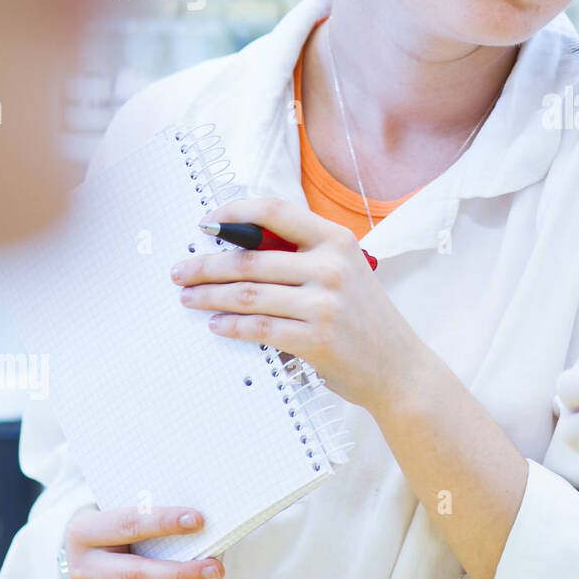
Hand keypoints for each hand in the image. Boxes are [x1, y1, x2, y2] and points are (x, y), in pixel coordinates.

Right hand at [63, 506, 222, 578]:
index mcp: (85, 531)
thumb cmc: (116, 523)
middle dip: (182, 573)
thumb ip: (150, 511)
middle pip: (136, 575)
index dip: (164, 522)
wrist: (85, 549)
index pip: (129, 525)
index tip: (199, 520)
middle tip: (215, 568)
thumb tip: (199, 519)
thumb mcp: (122, 508)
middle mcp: (82, 568)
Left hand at [171, 196, 422, 412]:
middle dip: (205, 264)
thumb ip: (303, 255)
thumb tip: (240, 246)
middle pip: (250, 258)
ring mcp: (325, 304)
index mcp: (337, 240)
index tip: (206, 223)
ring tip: (188, 298)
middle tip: (181, 270)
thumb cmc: (364, 318)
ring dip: (209, 296)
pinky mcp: (316, 339)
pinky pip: (258, 328)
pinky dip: (230, 326)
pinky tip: (216, 324)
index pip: (275, 212)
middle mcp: (332, 267)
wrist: (398, 367)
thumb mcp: (345, 272)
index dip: (233, 213)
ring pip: (247, 294)